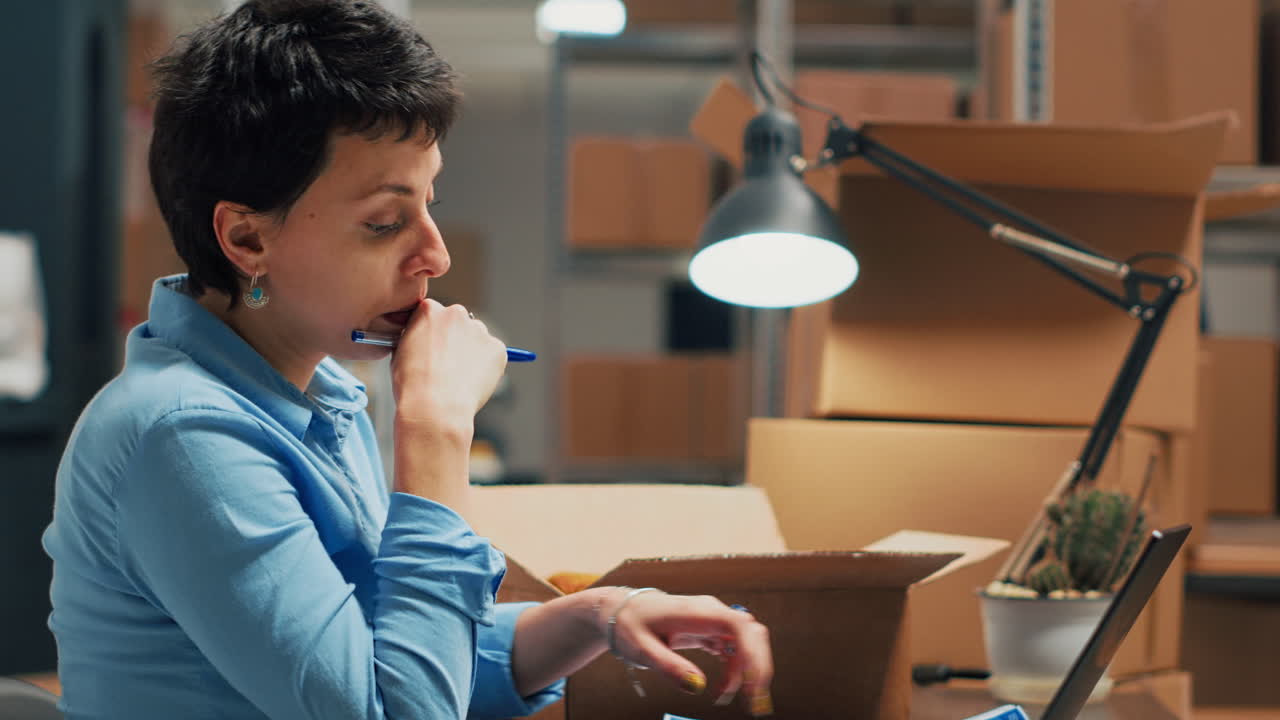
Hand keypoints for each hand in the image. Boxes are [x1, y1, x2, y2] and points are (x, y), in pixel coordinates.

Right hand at [390, 299, 506, 429]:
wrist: (435, 406)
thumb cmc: (413, 384)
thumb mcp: (400, 352)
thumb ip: (416, 337)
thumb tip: (424, 341)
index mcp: (429, 310)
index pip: (434, 314)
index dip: (432, 334)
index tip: (432, 349)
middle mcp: (456, 313)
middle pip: (458, 323)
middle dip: (455, 339)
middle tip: (447, 365)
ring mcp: (479, 330)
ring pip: (477, 339)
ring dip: (472, 352)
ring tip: (459, 378)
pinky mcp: (498, 348)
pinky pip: (493, 355)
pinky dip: (487, 367)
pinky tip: (472, 382)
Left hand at [602, 589, 773, 715]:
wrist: (620, 611)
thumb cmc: (630, 625)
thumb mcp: (643, 649)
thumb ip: (669, 667)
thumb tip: (697, 686)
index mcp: (697, 611)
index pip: (739, 625)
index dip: (752, 652)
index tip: (751, 681)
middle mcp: (711, 612)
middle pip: (751, 633)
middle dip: (757, 666)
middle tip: (753, 698)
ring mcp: (713, 620)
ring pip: (746, 642)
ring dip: (746, 671)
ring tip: (726, 696)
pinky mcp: (710, 630)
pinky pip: (734, 648)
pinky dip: (735, 669)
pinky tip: (723, 687)